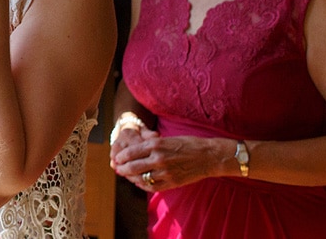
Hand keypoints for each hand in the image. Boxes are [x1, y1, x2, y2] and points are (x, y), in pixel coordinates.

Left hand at [111, 132, 226, 191]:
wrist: (208, 156)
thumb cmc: (187, 144)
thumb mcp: (166, 139)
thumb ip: (150, 146)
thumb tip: (133, 152)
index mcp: (156, 144)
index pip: (130, 153)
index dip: (120, 157)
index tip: (116, 159)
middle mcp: (158, 158)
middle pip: (132, 167)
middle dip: (122, 169)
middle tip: (117, 169)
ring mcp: (165, 172)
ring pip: (141, 178)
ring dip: (131, 178)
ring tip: (127, 176)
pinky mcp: (172, 182)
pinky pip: (152, 187)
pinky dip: (143, 185)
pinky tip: (140, 183)